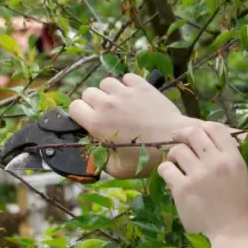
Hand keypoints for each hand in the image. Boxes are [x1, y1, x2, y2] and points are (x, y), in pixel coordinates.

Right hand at [68, 73, 195, 177]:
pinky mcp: (142, 86)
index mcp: (96, 123)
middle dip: (94, 102)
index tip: (90, 120)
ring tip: (120, 103)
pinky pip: (126, 77)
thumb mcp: (117, 169)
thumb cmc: (145, 159)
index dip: (80, 113)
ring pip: (106, 83)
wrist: (172, 141)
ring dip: (110, 92)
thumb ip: (100, 159)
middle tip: (107, 114)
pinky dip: (128, 84)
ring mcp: (124, 92)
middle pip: (88, 92)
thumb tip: (95, 152)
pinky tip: (134, 95)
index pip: (74, 107)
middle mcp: (107, 104)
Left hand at [157, 122, 247, 241]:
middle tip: (177, 141)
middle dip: (183, 135)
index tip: (195, 135)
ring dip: (174, 155)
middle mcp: (216, 162)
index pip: (215, 128)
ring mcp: (198, 175)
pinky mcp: (182, 189)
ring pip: (177, 150)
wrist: (231, 239)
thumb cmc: (240, 213)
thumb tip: (211, 147)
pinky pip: (166, 169)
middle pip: (193, 133)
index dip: (203, 128)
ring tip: (177, 165)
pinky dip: (166, 171)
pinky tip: (171, 179)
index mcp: (234, 159)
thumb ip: (229, 161)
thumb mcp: (243, 180)